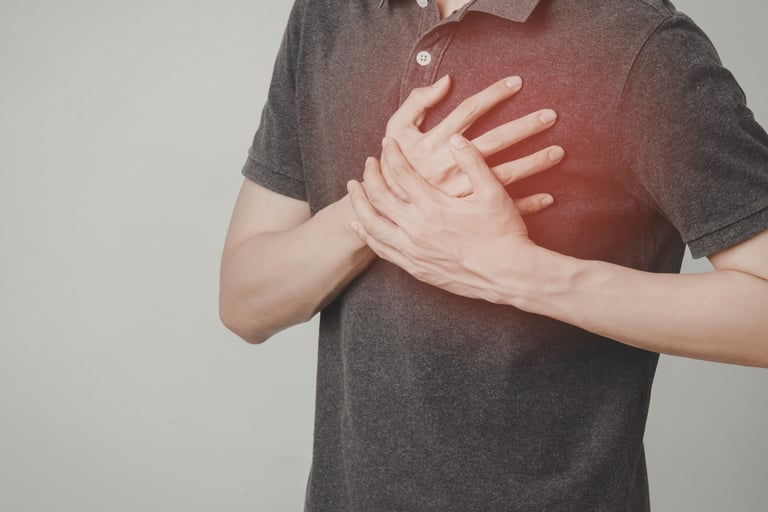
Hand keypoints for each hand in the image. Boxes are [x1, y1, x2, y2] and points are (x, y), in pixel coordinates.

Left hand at [347, 135, 542, 303]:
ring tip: (354, 190)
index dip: (391, 154)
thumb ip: (472, 162)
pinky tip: (361, 226)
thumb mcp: (493, 192)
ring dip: (360, 205)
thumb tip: (455, 139)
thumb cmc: (503, 233)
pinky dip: (367, 235)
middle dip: (370, 176)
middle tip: (368, 163)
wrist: (508, 275)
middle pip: (379, 197)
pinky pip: (381, 250)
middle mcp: (416, 229)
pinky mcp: (415, 268)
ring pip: (372, 225)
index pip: (401, 173)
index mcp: (433, 206)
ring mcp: (413, 251)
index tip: (387, 143)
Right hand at [385, 75, 562, 197]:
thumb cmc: (394, 169)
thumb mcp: (396, 132)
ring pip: (506, 174)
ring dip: (535, 163)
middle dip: (525, 126)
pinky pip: (502, 208)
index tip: (517, 83)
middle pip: (496, 140)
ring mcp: (463, 192)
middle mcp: (453, 166)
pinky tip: (548, 198)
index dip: (494, 93)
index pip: (470, 110)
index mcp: (436, 143)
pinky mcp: (470, 214)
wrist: (389, 215)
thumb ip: (416, 104)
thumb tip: (445, 82)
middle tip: (551, 115)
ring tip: (558, 152)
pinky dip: (528, 204)